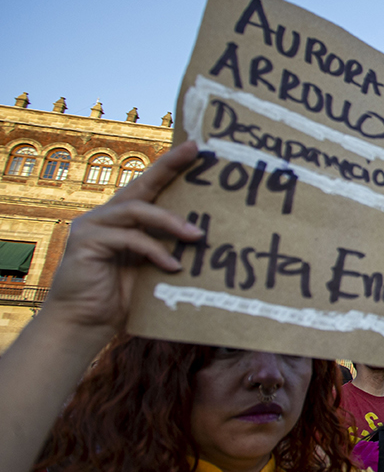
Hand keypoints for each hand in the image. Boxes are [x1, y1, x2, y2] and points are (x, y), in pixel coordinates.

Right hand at [43, 141, 202, 338]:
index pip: (149, 186)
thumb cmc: (123, 298)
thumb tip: (208, 237)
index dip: (170, 165)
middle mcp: (106, 216)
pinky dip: (155, 251)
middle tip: (195, 152)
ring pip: (136, 210)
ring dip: (170, 222)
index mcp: (124, 219)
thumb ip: (170, 248)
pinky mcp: (85, 242)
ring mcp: (93, 226)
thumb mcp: (153, 268)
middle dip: (169, 166)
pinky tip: (172, 267)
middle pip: (140, 184)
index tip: (195, 147)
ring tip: (197, 236)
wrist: (85, 324)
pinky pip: (128, 239)